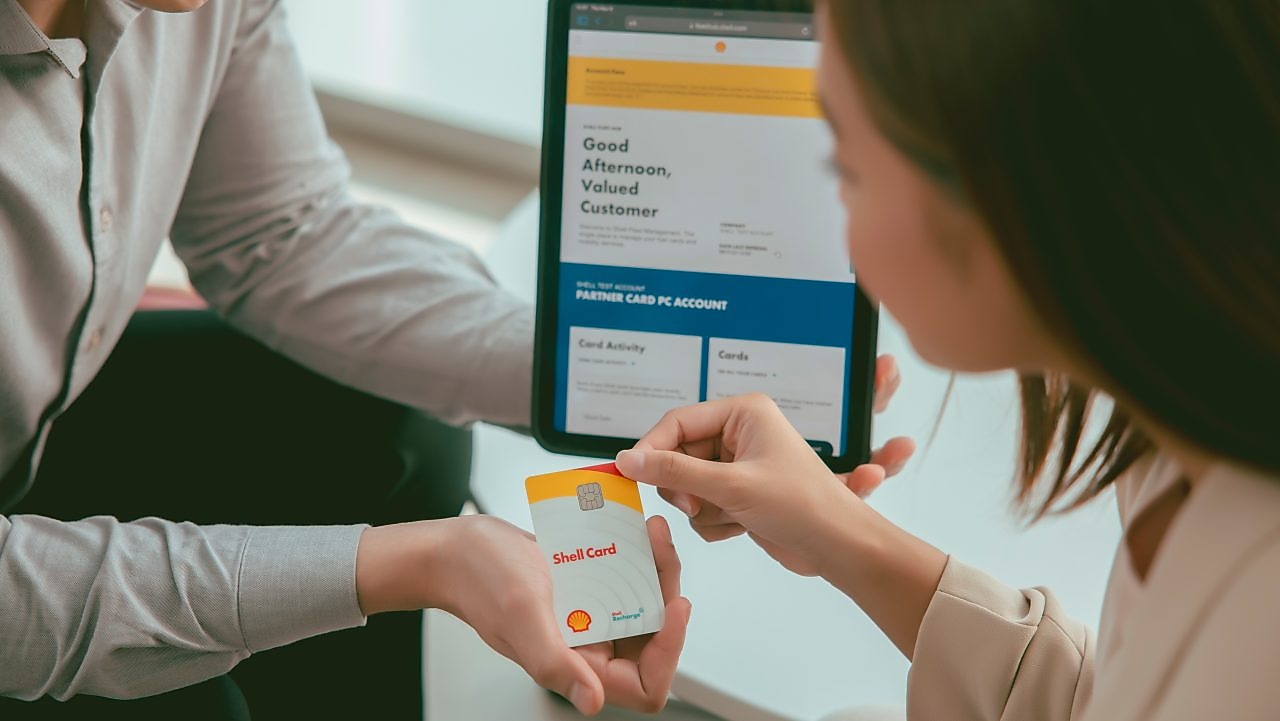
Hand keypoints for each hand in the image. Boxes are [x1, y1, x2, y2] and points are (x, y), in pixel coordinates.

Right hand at [356, 515, 690, 715]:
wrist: (454, 547)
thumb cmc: (477, 577)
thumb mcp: (522, 615)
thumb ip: (554, 663)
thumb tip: (591, 703)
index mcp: (575, 665)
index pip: (643, 685)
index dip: (667, 654)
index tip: (672, 607)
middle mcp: (586, 647)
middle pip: (652, 639)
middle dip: (665, 594)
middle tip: (661, 551)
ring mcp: (586, 619)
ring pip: (642, 605)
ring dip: (655, 571)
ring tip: (652, 533)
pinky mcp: (584, 591)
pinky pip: (624, 581)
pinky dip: (636, 557)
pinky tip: (635, 532)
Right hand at [617, 392, 867, 576]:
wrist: (839, 548)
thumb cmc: (799, 505)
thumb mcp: (731, 485)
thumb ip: (674, 471)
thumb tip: (625, 459)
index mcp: (742, 413)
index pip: (677, 422)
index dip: (651, 448)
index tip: (629, 475)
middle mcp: (739, 434)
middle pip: (678, 455)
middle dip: (685, 486)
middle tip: (696, 505)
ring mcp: (738, 466)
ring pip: (688, 485)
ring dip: (703, 508)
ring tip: (734, 515)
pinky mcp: (739, 495)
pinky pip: (702, 505)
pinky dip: (715, 520)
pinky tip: (743, 526)